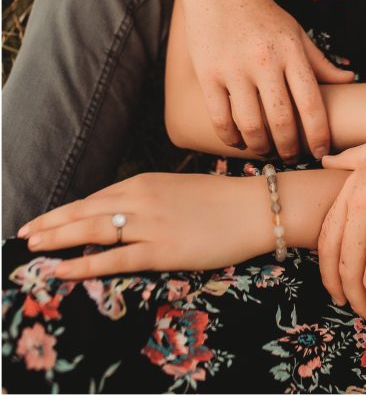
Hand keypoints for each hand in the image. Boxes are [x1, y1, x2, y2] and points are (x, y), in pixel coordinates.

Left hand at [17, 173, 269, 278]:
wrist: (254, 207)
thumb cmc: (222, 199)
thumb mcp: (178, 188)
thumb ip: (149, 198)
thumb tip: (124, 212)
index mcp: (146, 182)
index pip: (95, 198)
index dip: (66, 210)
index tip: (44, 219)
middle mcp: (141, 198)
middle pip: (85, 211)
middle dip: (51, 222)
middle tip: (24, 233)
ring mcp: (150, 224)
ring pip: (92, 230)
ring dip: (58, 239)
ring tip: (33, 247)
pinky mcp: (161, 249)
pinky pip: (113, 258)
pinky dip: (83, 264)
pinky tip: (62, 270)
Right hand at [177, 0, 353, 159]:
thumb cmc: (262, 14)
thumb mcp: (295, 32)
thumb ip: (320, 61)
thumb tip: (350, 79)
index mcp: (291, 52)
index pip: (311, 103)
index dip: (319, 134)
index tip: (321, 151)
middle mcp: (264, 61)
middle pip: (282, 121)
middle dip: (290, 148)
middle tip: (291, 155)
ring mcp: (234, 68)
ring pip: (250, 125)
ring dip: (260, 147)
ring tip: (265, 149)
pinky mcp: (208, 74)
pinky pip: (220, 118)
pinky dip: (230, 137)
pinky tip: (238, 139)